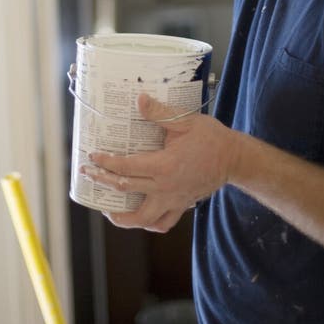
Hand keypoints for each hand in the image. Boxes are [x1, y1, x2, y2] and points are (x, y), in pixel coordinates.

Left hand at [80, 93, 239, 232]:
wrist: (235, 159)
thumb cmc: (211, 138)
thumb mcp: (185, 121)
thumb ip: (159, 113)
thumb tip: (139, 99)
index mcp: (163, 166)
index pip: (126, 168)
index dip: (106, 162)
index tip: (92, 156)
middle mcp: (165, 187)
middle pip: (126, 190)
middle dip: (103, 183)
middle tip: (88, 175)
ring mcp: (174, 200)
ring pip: (143, 218)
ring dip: (122, 217)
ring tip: (108, 210)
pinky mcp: (182, 205)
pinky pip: (163, 223)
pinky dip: (149, 223)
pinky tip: (140, 217)